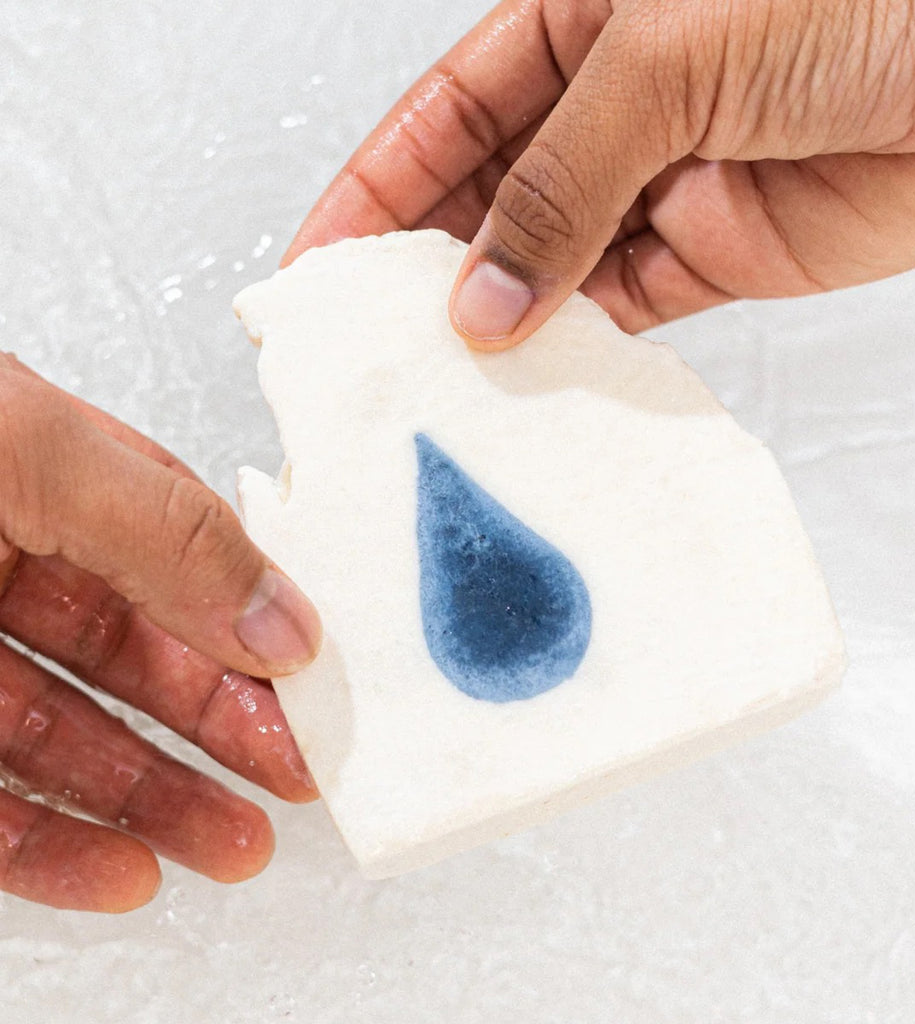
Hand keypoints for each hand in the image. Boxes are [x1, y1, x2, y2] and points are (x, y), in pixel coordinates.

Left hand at [0, 354, 321, 911]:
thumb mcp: (25, 450)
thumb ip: (169, 533)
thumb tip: (287, 618)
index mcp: (45, 471)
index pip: (181, 553)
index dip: (253, 616)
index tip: (313, 680)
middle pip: (136, 655)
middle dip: (224, 724)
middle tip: (296, 776)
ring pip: (67, 740)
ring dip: (157, 799)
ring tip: (235, 846)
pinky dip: (53, 845)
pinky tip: (120, 871)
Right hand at [284, 0, 914, 346]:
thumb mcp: (666, 59)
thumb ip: (562, 183)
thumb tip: (486, 293)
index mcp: (578, 20)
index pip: (445, 114)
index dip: (372, 187)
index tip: (318, 258)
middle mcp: (613, 106)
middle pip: (487, 198)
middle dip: (426, 266)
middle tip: (371, 334)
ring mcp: (659, 186)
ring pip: (549, 266)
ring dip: (499, 318)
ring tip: (442, 371)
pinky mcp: (712, 255)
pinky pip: (620, 312)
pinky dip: (576, 345)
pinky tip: (534, 374)